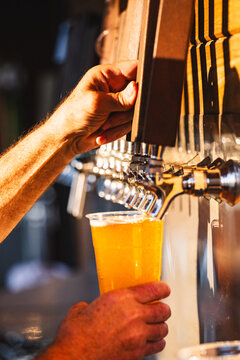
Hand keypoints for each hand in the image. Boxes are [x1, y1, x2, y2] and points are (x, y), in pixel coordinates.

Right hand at [38, 282, 170, 359]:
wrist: (74, 355)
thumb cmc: (76, 333)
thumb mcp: (82, 308)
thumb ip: (92, 305)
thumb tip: (88, 308)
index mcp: (122, 298)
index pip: (154, 289)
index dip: (163, 289)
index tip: (164, 290)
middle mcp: (134, 314)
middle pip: (163, 310)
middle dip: (163, 309)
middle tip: (158, 309)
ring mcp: (138, 334)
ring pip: (163, 328)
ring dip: (160, 326)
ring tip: (154, 325)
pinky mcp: (138, 352)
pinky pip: (158, 345)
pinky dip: (157, 342)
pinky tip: (151, 340)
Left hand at [52, 61, 137, 153]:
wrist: (67, 139)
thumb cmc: (73, 116)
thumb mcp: (96, 103)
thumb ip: (120, 98)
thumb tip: (137, 89)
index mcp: (106, 75)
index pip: (133, 68)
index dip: (141, 77)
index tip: (142, 91)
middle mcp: (113, 88)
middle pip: (137, 95)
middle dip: (125, 111)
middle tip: (110, 118)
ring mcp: (117, 104)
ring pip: (134, 113)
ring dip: (118, 124)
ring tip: (103, 126)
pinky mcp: (118, 119)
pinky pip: (129, 125)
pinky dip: (116, 132)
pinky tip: (102, 133)